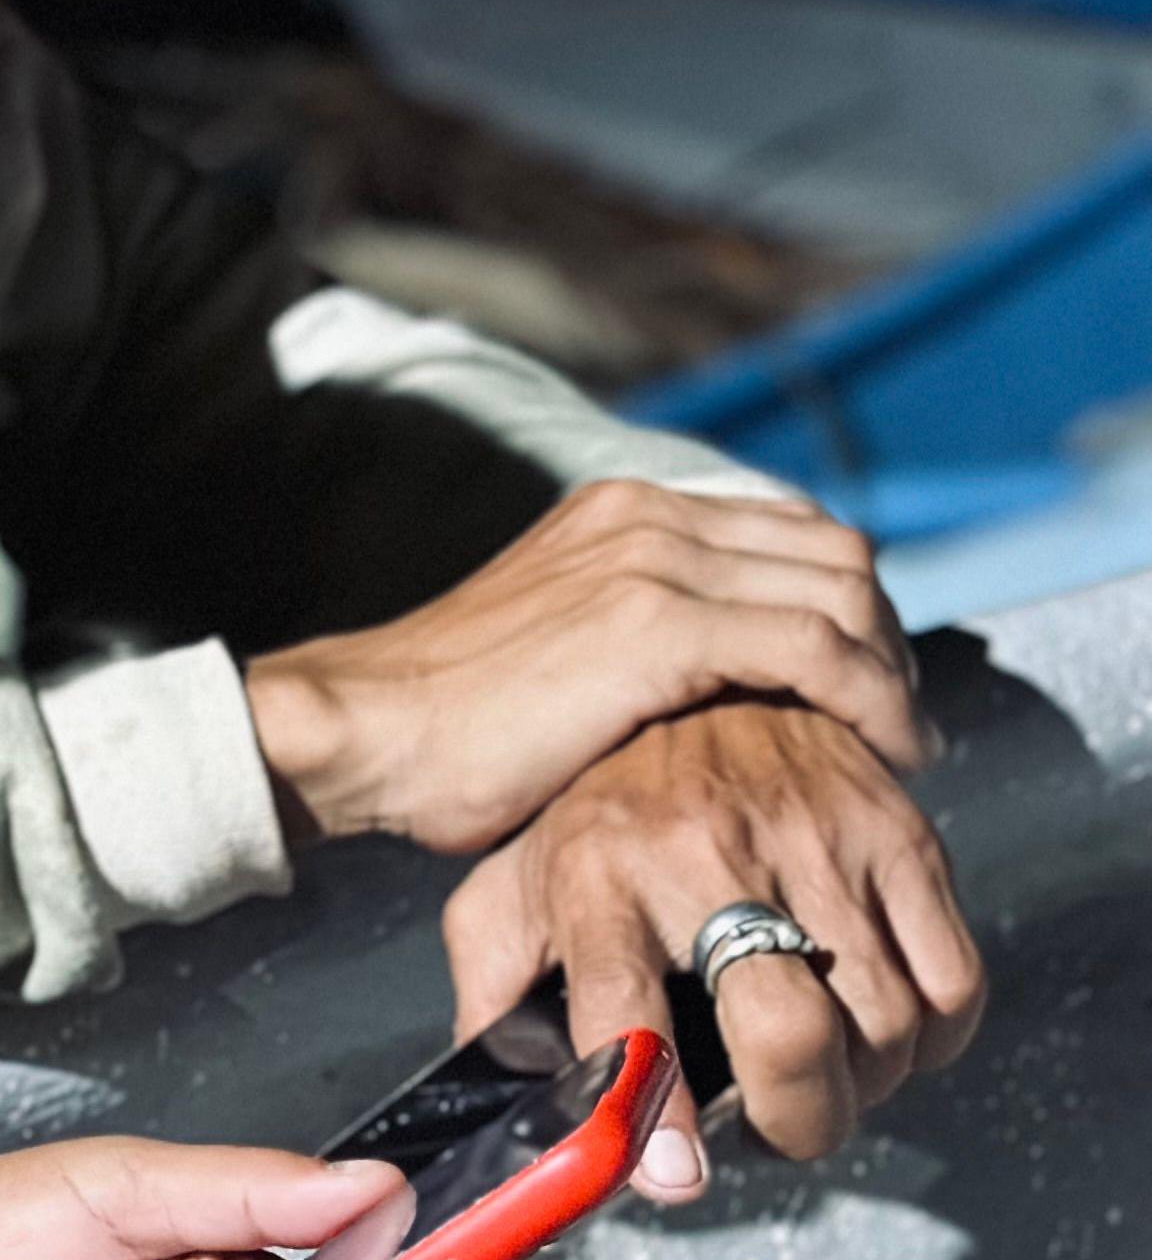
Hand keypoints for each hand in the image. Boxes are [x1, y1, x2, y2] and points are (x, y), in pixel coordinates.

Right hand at [245, 479, 926, 852]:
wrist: (361, 730)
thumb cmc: (440, 727)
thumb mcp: (551, 645)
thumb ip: (631, 638)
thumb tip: (707, 696)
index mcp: (619, 510)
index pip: (788, 530)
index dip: (850, 605)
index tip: (866, 684)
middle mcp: (645, 513)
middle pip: (836, 550)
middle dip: (888, 635)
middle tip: (896, 719)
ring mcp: (653, 560)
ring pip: (845, 589)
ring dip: (893, 668)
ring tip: (898, 740)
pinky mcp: (660, 625)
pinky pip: (820, 646)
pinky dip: (875, 697)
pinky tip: (885, 749)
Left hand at [440, 700, 986, 1198]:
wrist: (704, 685)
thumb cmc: (599, 812)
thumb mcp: (511, 888)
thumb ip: (492, 995)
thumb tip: (500, 1111)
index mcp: (595, 876)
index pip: (619, 1003)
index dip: (652, 1106)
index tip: (676, 1176)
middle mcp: (704, 854)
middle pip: (786, 1028)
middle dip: (798, 1119)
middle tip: (779, 1132)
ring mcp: (814, 839)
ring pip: (882, 1022)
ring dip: (864, 1085)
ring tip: (821, 1078)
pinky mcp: (898, 834)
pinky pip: (954, 983)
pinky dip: (932, 1039)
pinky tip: (883, 1033)